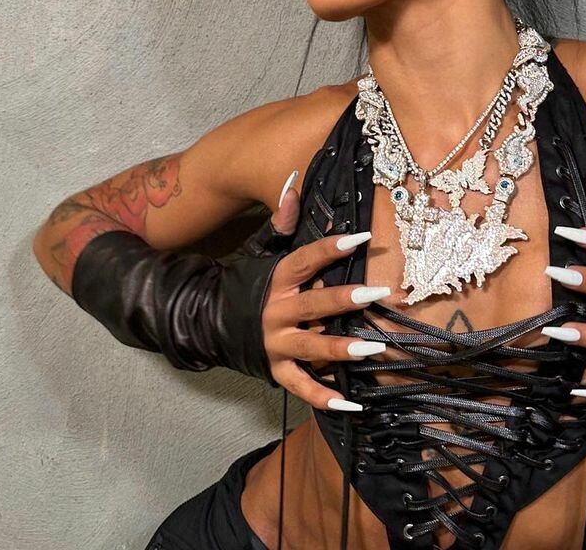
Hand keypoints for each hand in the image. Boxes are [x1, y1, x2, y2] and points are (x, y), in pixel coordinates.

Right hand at [252, 173, 405, 410]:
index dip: (332, 247)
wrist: (209, 323)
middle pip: (314, 305)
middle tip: (376, 294)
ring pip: (312, 348)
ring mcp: (275, 344)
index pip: (306, 259)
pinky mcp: (275, 370)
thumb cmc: (247, 283)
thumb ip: (281, 222)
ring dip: (342, 350)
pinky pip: (301, 387)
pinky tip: (352, 402)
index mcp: (276, 279)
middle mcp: (276, 312)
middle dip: (345, 300)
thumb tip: (293, 183)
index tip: (362, 237)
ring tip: (372, 349)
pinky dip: (324, 397)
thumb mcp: (260, 251)